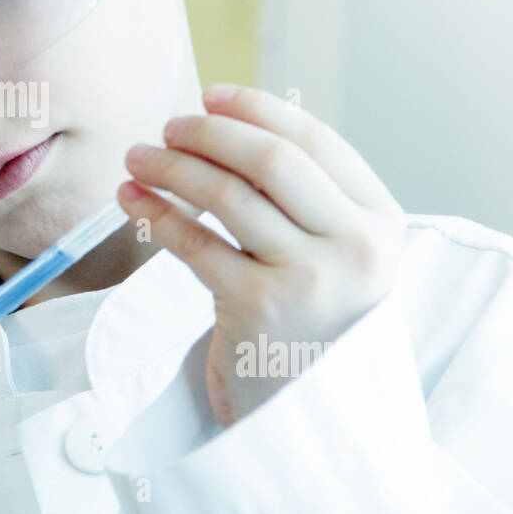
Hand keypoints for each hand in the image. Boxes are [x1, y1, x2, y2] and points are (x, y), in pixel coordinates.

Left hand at [117, 84, 406, 426]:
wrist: (308, 417)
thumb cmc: (311, 324)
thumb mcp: (337, 256)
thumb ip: (308, 198)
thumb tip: (233, 123)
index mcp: (380, 222)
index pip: (315, 141)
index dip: (256, 110)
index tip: (210, 96)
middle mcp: (356, 247)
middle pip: (271, 160)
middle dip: (210, 134)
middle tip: (168, 129)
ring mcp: (310, 278)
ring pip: (228, 195)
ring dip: (172, 168)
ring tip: (138, 158)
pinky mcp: (259, 307)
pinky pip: (195, 242)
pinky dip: (156, 213)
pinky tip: (131, 198)